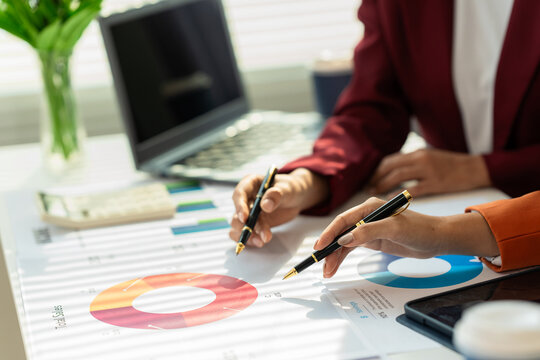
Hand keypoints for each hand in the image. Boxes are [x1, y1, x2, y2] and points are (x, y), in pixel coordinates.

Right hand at [229, 168, 328, 247]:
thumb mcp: (287, 188)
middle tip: (256, 235)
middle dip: (245, 226)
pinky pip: (245, 233)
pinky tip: (260, 242)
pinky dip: (250, 239)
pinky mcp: (253, 223)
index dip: (239, 206)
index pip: (240, 194)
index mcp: (251, 183)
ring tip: (262, 241)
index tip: (244, 218)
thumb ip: (276, 195)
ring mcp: (248, 212)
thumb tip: (265, 206)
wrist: (296, 198)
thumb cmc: (290, 188)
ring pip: (240, 226)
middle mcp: (246, 198)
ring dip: (248, 235)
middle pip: (237, 213)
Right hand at [314, 197, 497, 277]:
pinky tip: (335, 267)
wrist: (437, 239)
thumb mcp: (394, 229)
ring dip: (334, 257)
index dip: (329, 233)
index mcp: (369, 207)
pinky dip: (342, 258)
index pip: (343, 220)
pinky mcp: (372, 240)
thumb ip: (368, 232)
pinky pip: (351, 249)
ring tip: (327, 272)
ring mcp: (368, 229)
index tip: (319, 247)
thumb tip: (345, 239)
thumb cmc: (420, 229)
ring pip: (344, 243)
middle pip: (340, 232)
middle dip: (329, 249)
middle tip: (320, 264)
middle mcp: (366, 216)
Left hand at [368, 149, 490, 197]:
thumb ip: (412, 162)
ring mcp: (428, 171)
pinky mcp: (436, 183)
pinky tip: (390, 201)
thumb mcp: (429, 158)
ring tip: (374, 194)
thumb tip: (392, 170)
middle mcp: (420, 159)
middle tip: (367, 188)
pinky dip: (398, 195)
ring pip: (398, 176)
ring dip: (383, 185)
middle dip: (376, 178)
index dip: (377, 170)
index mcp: (417, 153)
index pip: (390, 159)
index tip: (369, 179)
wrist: (475, 169)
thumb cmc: (451, 165)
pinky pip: (412, 190)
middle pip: (390, 167)